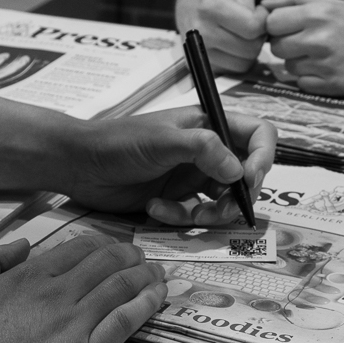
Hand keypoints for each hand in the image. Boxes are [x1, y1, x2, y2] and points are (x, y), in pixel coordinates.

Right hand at [0, 235, 167, 342]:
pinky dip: (146, 304)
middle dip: (130, 255)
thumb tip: (24, 244)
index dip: (103, 243)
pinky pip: (125, 322)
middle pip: (107, 262)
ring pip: (121, 286)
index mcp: (30, 274)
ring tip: (158, 272)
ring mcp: (75, 323)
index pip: (79, 247)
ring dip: (145, 275)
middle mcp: (58, 291)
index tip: (114, 246)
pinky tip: (158, 297)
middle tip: (142, 256)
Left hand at [64, 107, 276, 225]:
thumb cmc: (118, 142)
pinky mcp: (176, 199)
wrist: (79, 165)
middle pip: (247, 176)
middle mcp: (207, 150)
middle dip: (236, 197)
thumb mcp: (163, 140)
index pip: (258, 134)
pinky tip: (154, 209)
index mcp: (210, 125)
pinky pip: (195, 215)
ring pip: (224, 202)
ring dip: (210, 214)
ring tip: (187, 215)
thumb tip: (240, 172)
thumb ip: (204, 149)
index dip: (264, 157)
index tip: (249, 180)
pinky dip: (180, 217)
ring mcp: (192, 176)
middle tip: (219, 210)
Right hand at [175, 0, 267, 73]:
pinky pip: (232, 71)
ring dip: (249, 51)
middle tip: (251, 25)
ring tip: (242, 35)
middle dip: (258, 37)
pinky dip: (237, 60)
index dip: (263, 21)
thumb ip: (252, 0)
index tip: (258, 13)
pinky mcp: (198, 65)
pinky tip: (232, 45)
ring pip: (244, 63)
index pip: (252, 27)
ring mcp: (198, 51)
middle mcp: (202, 32)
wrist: (188, 0)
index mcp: (211, 6)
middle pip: (250, 48)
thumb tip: (260, 24)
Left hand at [263, 0, 343, 94]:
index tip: (289, 28)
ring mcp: (326, 64)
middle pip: (276, 47)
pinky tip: (330, 69)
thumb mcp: (334, 2)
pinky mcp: (332, 86)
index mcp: (319, 14)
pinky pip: (303, 85)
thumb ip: (296, 0)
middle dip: (286, 45)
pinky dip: (311, 79)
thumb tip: (263, 4)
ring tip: (324, 55)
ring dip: (300, 63)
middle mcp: (319, 39)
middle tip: (308, 42)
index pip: (272, 22)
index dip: (277, 26)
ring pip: (289, 67)